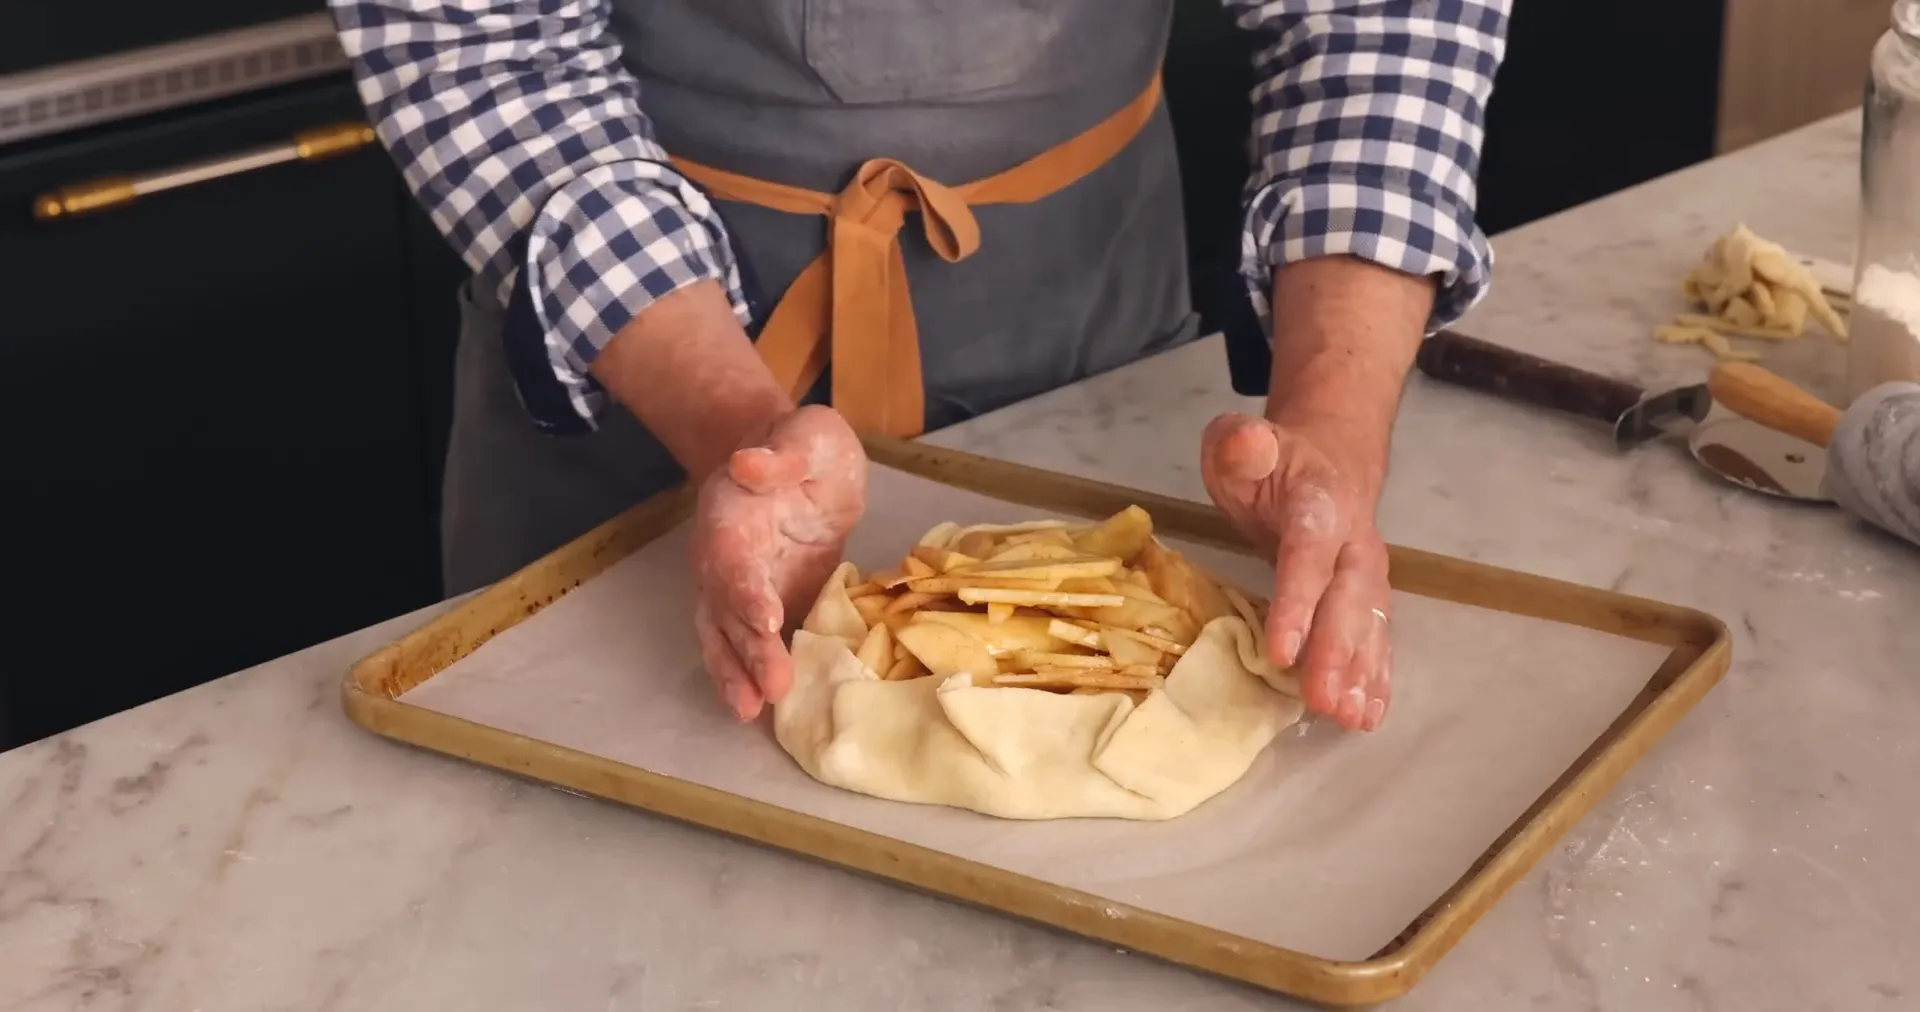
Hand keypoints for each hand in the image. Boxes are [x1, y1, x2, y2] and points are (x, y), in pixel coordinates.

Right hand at [689, 406, 866, 720]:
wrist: (800, 463)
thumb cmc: (806, 445)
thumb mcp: (808, 435)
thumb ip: (782, 453)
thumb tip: (748, 461)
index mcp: (731, 512)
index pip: (731, 555)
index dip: (745, 589)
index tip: (766, 619)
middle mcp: (723, 556)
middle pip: (725, 607)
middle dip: (746, 649)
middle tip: (771, 688)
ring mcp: (741, 585)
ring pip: (725, 634)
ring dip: (736, 672)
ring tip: (750, 712)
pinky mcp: (766, 604)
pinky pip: (749, 643)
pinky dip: (749, 673)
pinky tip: (761, 709)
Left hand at [1201, 413, 1392, 730]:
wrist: (1330, 457)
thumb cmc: (1274, 460)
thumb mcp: (1242, 441)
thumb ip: (1242, 444)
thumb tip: (1247, 443)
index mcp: (1319, 504)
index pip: (1309, 555)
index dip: (1298, 602)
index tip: (1281, 650)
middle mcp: (1354, 542)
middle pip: (1347, 600)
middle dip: (1336, 653)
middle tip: (1323, 702)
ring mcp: (1367, 572)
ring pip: (1369, 625)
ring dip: (1361, 674)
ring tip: (1350, 718)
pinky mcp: (1369, 596)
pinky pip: (1377, 638)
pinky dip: (1375, 676)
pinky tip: (1369, 713)